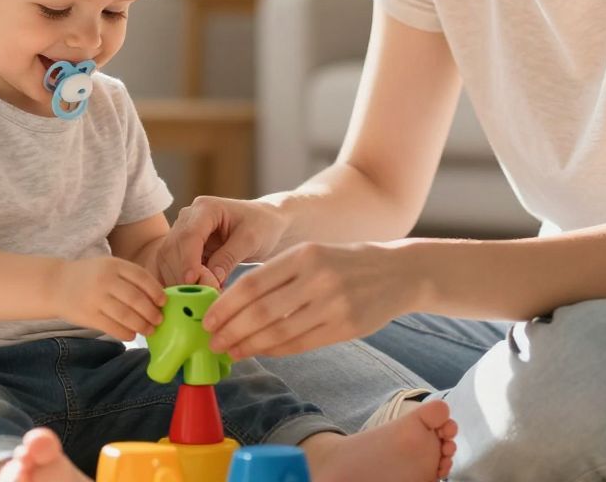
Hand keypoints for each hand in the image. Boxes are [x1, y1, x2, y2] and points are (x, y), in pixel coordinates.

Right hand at [55, 257, 166, 340]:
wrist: (55, 284)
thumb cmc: (89, 276)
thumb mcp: (108, 266)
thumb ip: (129, 277)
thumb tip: (157, 297)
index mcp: (113, 264)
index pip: (141, 277)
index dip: (156, 291)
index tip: (164, 302)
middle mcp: (105, 280)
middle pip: (136, 298)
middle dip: (151, 312)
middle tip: (159, 320)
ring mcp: (95, 298)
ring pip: (126, 315)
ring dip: (142, 325)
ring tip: (150, 330)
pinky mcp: (88, 315)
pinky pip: (112, 327)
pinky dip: (126, 333)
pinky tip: (132, 335)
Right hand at [154, 196, 288, 287]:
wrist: (266, 224)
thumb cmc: (262, 226)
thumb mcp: (251, 239)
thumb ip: (230, 256)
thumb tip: (211, 278)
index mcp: (205, 208)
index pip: (189, 235)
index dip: (187, 259)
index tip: (191, 280)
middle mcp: (188, 218)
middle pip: (174, 249)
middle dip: (184, 274)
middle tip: (203, 295)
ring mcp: (183, 234)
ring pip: (169, 261)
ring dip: (181, 281)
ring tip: (203, 298)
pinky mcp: (184, 250)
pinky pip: (174, 268)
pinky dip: (181, 283)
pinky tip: (194, 297)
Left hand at [201, 241, 418, 358]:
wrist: (398, 271)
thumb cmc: (346, 262)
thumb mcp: (312, 254)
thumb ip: (279, 275)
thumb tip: (234, 303)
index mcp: (303, 254)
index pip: (252, 284)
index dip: (225, 306)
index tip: (207, 320)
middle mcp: (316, 278)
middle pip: (260, 312)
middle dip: (230, 330)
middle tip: (212, 342)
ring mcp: (332, 305)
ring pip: (278, 332)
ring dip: (249, 346)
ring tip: (230, 351)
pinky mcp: (345, 328)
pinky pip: (300, 344)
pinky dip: (275, 350)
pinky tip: (259, 352)